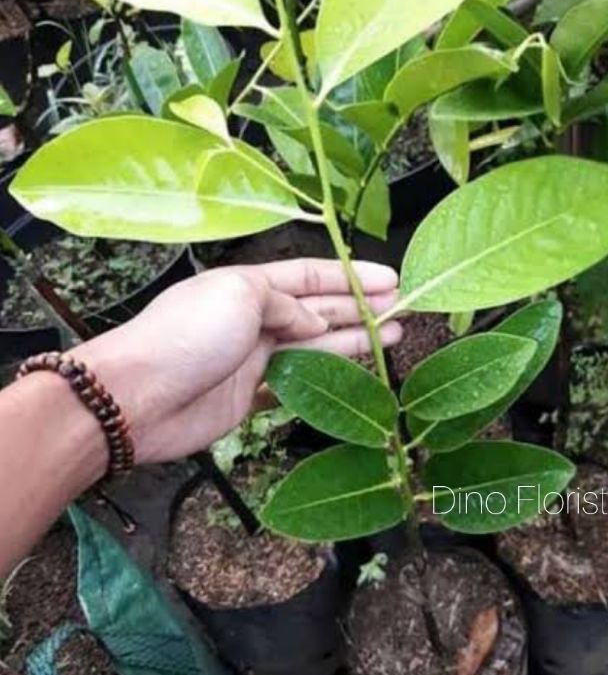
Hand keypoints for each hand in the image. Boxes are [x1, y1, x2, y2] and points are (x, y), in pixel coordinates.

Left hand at [72, 259, 401, 463]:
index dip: (352, 277)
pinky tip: (355, 374)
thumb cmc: (186, 335)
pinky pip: (300, 382)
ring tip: (395, 336)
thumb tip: (315, 324)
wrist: (137, 398)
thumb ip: (287, 305)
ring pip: (316, 347)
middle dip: (361, 309)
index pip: (310, 276)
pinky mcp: (252, 395)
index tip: (391, 279)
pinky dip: (327, 377)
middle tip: (403, 311)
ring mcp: (254, 358)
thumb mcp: (241, 296)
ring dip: (355, 341)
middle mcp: (255, 319)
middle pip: (319, 311)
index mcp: (249, 285)